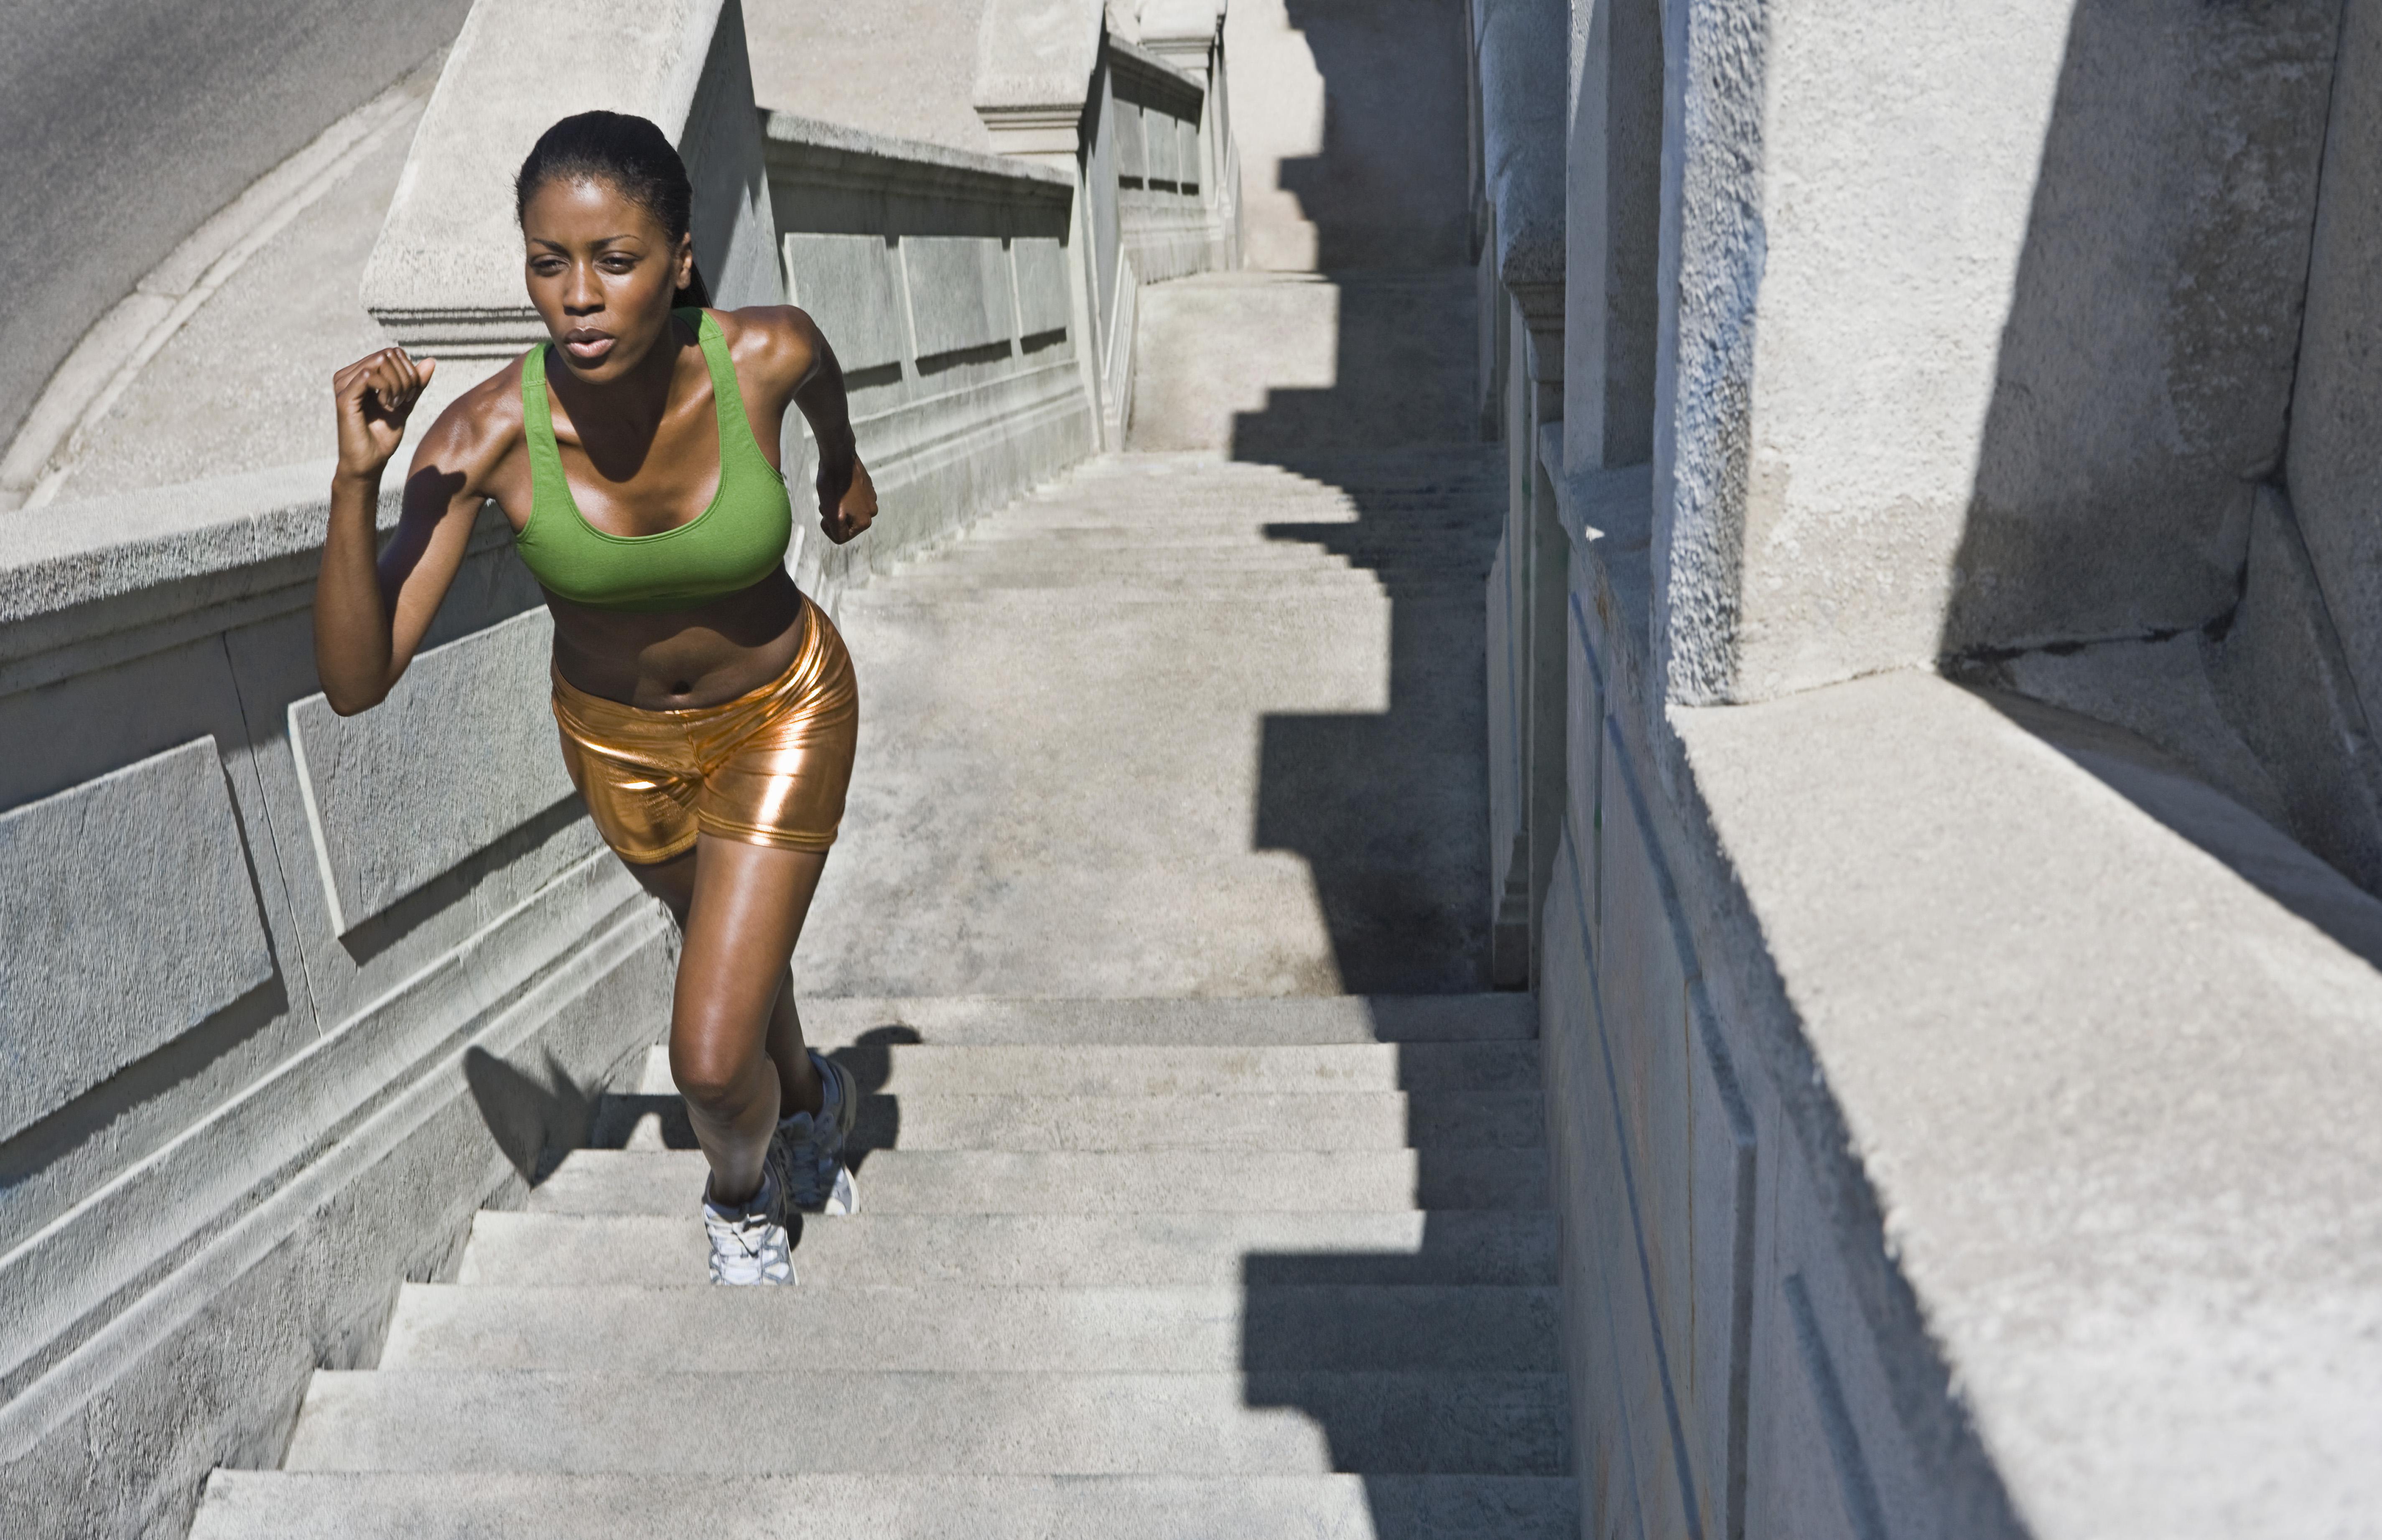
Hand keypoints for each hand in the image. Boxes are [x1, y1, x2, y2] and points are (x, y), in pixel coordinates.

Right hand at [333, 347, 436, 479]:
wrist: (370, 461)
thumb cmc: (383, 435)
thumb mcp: (406, 404)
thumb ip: (416, 383)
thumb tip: (430, 360)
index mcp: (360, 373)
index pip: (392, 352)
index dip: (409, 371)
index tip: (409, 395)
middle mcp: (348, 375)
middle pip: (387, 354)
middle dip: (405, 377)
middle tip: (402, 400)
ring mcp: (344, 384)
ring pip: (380, 362)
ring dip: (397, 384)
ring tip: (393, 404)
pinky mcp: (344, 396)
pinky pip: (370, 376)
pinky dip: (387, 389)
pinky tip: (386, 405)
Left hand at [818, 453, 876, 544]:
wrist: (839, 457)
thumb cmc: (833, 486)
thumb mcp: (832, 515)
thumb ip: (837, 532)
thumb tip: (840, 536)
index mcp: (865, 522)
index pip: (842, 537)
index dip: (828, 528)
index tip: (823, 515)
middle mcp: (872, 511)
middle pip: (846, 524)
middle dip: (834, 517)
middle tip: (825, 503)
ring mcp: (871, 497)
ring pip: (849, 510)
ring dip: (838, 506)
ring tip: (831, 494)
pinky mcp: (867, 485)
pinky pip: (852, 498)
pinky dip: (843, 496)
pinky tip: (838, 485)